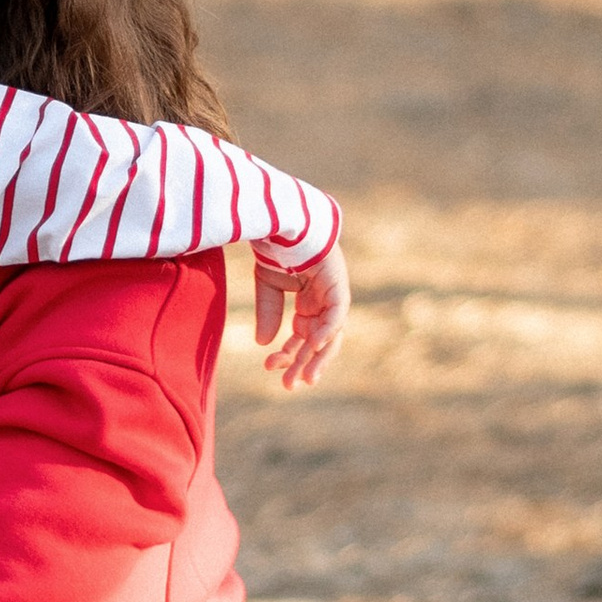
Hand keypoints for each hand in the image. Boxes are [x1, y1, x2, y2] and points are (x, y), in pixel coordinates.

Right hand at [254, 244, 350, 388]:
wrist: (282, 216)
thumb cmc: (277, 244)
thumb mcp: (268, 284)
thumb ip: (268, 313)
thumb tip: (263, 344)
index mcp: (309, 302)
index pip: (302, 336)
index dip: (288, 354)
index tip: (270, 367)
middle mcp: (324, 301)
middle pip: (318, 341)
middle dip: (305, 364)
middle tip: (290, 386)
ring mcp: (333, 294)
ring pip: (330, 334)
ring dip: (317, 356)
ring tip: (305, 378)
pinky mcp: (338, 285)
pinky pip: (336, 313)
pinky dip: (326, 330)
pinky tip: (313, 346)